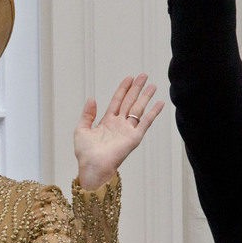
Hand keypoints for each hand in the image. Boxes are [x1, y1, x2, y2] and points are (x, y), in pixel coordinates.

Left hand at [73, 74, 164, 189]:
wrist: (92, 166)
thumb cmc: (85, 153)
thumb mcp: (81, 129)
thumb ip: (87, 114)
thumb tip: (92, 98)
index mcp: (107, 121)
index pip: (118, 101)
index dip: (123, 89)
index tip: (129, 78)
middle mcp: (119, 124)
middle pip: (130, 101)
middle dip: (137, 88)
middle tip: (144, 76)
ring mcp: (127, 130)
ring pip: (138, 109)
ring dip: (146, 97)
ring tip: (153, 85)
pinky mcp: (134, 137)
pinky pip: (145, 122)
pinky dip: (153, 113)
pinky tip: (159, 103)